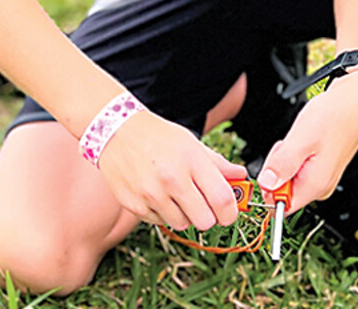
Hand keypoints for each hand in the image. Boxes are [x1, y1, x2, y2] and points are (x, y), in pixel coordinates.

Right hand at [97, 109, 248, 230]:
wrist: (117, 132)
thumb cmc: (158, 137)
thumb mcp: (191, 143)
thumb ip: (217, 164)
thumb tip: (240, 176)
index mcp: (191, 161)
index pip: (222, 200)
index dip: (231, 213)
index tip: (229, 214)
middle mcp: (172, 179)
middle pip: (205, 221)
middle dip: (208, 216)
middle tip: (202, 205)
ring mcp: (151, 194)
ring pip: (183, 225)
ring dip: (183, 215)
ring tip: (175, 195)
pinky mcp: (135, 205)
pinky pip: (160, 222)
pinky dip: (162, 213)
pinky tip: (156, 193)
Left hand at [256, 70, 357, 211]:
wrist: (356, 101)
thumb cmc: (334, 117)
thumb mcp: (301, 139)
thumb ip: (282, 164)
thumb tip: (266, 184)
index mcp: (315, 185)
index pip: (281, 206)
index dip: (269, 187)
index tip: (274, 165)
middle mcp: (321, 186)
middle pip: (284, 191)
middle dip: (277, 168)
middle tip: (288, 146)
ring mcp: (323, 177)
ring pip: (290, 177)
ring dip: (286, 158)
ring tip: (299, 140)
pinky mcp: (323, 167)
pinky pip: (299, 167)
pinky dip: (295, 153)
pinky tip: (304, 140)